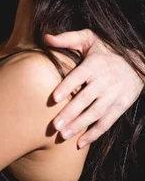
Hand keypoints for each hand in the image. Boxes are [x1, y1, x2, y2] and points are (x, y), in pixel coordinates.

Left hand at [45, 29, 143, 146]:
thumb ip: (67, 39)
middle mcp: (105, 80)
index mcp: (95, 64)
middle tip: (54, 125)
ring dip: (79, 126)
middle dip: (70, 113)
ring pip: (95, 113)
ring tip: (63, 135)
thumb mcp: (89, 39)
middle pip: (86, 99)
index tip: (54, 98)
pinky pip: (107, 122)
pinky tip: (80, 142)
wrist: (139, 62)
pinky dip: (94, 133)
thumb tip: (45, 37)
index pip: (79, 76)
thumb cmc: (106, 49)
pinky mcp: (121, 105)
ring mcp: (114, 95)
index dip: (67, 86)